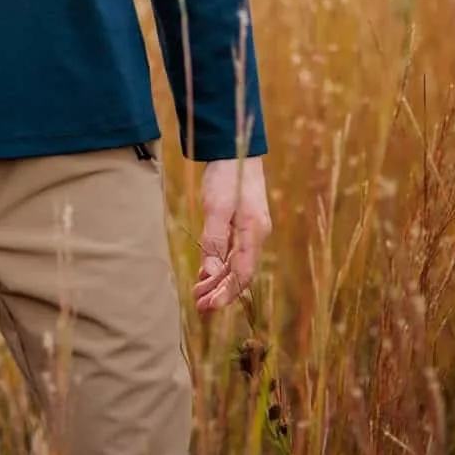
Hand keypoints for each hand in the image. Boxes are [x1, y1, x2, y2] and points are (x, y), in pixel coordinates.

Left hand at [195, 156, 271, 313]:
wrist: (236, 147)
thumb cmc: (227, 175)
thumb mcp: (216, 206)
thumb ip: (214, 240)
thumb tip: (210, 272)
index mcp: (254, 233)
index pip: (242, 274)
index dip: (226, 294)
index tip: (208, 307)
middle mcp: (257, 235)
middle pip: (240, 273)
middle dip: (220, 291)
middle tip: (198, 306)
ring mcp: (252, 229)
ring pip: (236, 264)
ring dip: (218, 280)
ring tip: (198, 293)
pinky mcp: (244, 223)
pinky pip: (234, 251)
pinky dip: (220, 264)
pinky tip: (206, 273)